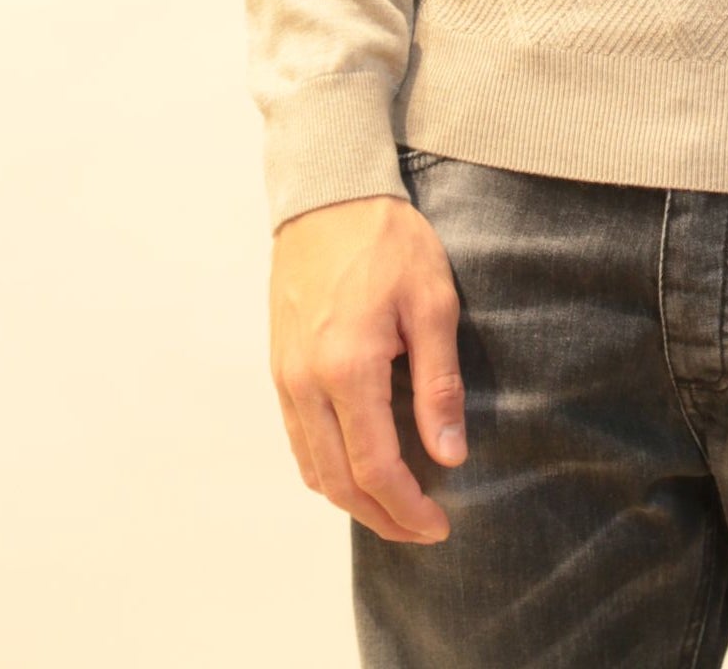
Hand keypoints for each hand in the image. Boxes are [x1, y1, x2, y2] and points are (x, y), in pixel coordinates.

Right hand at [269, 192, 467, 543]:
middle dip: (382, 518)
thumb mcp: (433, 302)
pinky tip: (356, 469)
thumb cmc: (386, 241)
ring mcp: (285, 378)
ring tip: (395, 508)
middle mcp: (306, 384)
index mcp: (347, 370)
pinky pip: (298, 440)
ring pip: (313, 468)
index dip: (408, 509)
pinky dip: (326, 469)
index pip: (376, 468)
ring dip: (352, 500)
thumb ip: (438, 383)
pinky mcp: (279, 368)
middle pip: (339, 483)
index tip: (439, 525)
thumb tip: (448, 455)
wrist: (328, 196)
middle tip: (422, 530)